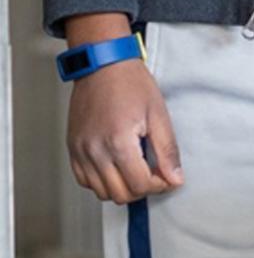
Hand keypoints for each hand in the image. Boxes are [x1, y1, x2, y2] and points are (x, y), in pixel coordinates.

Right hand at [67, 61, 183, 203]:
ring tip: (135, 168)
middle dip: (142, 189)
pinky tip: (115, 166)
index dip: (159, 185)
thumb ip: (167, 150)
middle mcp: (95, 150)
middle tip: (153, 173)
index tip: (167, 176)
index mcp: (119, 142)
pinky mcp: (73, 148)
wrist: (103, 64)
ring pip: (101, 192)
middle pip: (120, 194)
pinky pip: (84, 181)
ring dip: (122, 188)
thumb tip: (175, 178)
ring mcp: (81, 151)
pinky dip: (101, 181)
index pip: (140, 184)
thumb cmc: (130, 82)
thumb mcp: (157, 113)